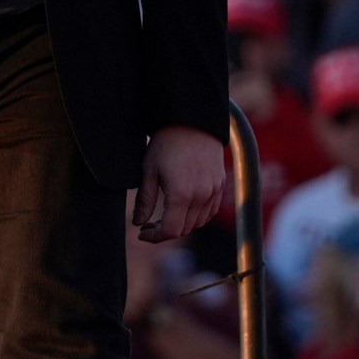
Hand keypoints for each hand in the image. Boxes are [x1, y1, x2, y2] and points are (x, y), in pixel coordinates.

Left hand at [135, 125, 224, 241]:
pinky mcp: (220, 185)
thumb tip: (138, 223)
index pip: (170, 231)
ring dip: (181, 224)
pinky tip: (183, 208)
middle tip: (150, 224)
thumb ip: (145, 200)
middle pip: (184, 229)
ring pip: (198, 223)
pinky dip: (196, 216)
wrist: (192, 121)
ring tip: (165, 216)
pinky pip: (209, 212)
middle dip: (165, 231)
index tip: (142, 233)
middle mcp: (201, 196)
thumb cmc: (166, 144)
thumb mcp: (149, 171)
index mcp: (181, 194)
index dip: (155, 237)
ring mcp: (213, 191)